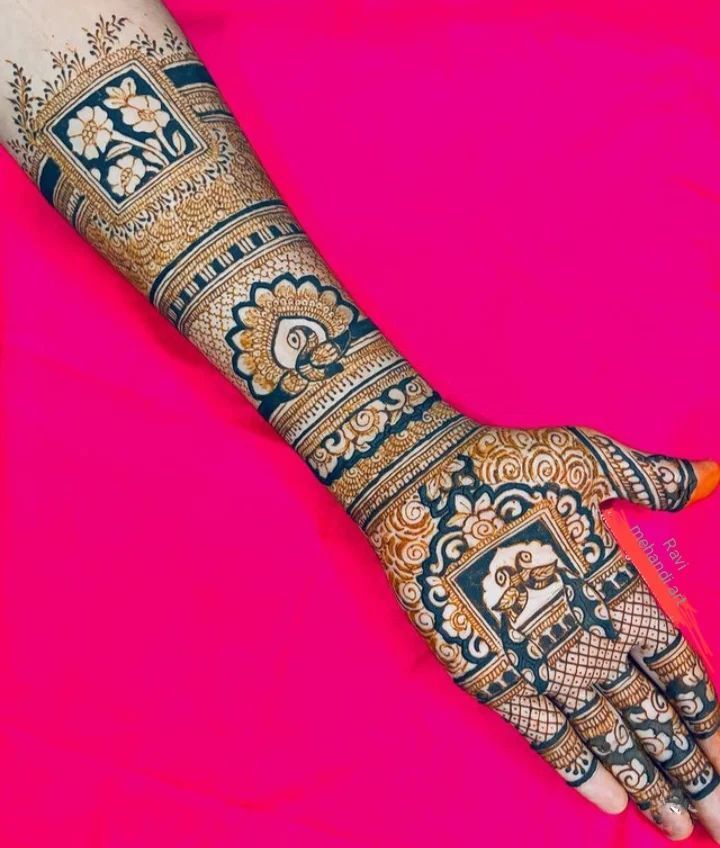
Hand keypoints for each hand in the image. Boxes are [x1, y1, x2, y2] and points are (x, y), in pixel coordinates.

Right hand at [369, 423, 719, 839]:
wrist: (420, 482)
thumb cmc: (505, 464)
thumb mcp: (588, 456)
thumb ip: (656, 478)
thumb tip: (717, 473)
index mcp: (617, 586)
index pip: (680, 670)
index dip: (708, 720)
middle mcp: (586, 635)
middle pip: (652, 718)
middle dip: (691, 771)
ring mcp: (536, 659)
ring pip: (606, 736)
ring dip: (646, 783)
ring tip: (679, 826)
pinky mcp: (488, 671)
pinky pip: (543, 732)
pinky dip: (578, 769)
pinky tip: (608, 802)